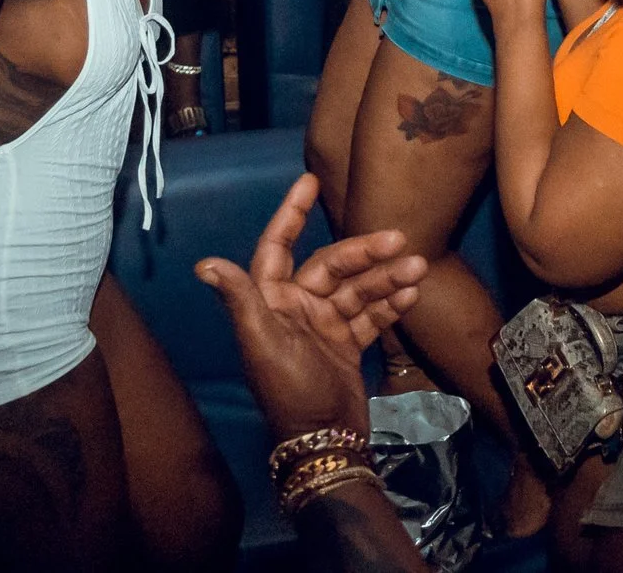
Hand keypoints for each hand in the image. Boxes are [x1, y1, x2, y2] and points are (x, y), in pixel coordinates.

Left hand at [194, 175, 425, 441]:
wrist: (324, 441)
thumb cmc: (288, 391)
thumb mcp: (264, 344)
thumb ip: (242, 300)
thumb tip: (204, 264)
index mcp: (270, 302)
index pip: (278, 247)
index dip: (291, 214)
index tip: (309, 182)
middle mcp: (296, 308)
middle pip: (332, 266)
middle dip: (365, 253)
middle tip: (399, 242)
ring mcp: (324, 326)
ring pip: (357, 289)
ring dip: (386, 278)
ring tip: (418, 270)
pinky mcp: (347, 344)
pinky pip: (370, 314)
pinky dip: (390, 303)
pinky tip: (411, 295)